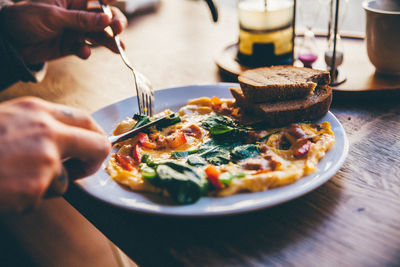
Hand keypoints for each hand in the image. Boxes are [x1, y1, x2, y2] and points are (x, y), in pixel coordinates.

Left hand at [0, 0, 126, 63]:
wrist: (10, 43)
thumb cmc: (26, 19)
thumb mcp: (54, 17)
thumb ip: (81, 20)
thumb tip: (106, 19)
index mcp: (72, 0)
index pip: (97, 0)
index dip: (109, 4)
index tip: (116, 10)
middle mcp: (77, 14)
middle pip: (103, 18)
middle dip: (114, 23)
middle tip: (118, 29)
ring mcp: (75, 30)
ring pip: (99, 35)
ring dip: (108, 41)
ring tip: (118, 48)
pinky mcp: (72, 45)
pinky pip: (85, 48)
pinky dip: (86, 51)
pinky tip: (83, 53)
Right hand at [0, 97, 110, 212]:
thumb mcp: (8, 120)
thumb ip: (38, 125)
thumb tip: (65, 138)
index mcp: (37, 110)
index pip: (86, 119)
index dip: (95, 136)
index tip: (93, 148)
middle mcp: (47, 131)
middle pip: (97, 146)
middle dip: (92, 163)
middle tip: (80, 170)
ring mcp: (44, 159)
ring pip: (67, 180)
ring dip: (48, 185)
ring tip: (15, 178)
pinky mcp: (36, 186)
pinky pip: (43, 197)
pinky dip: (28, 199)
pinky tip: (6, 189)